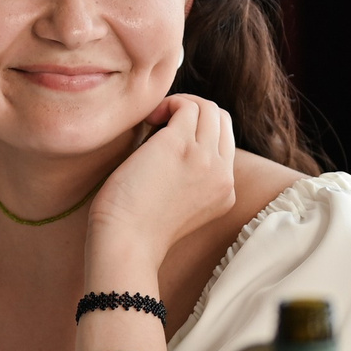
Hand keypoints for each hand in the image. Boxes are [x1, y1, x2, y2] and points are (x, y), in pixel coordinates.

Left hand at [86, 94, 236, 277]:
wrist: (126, 245)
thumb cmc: (136, 228)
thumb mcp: (179, 205)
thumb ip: (189, 177)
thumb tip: (171, 132)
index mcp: (225, 192)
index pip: (225, 143)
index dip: (199, 131)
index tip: (168, 139)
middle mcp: (223, 174)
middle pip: (221, 120)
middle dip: (193, 113)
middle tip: (161, 124)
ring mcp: (205, 159)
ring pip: (207, 108)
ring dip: (179, 105)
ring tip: (154, 122)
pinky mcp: (180, 145)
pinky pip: (184, 106)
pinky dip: (166, 104)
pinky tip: (148, 120)